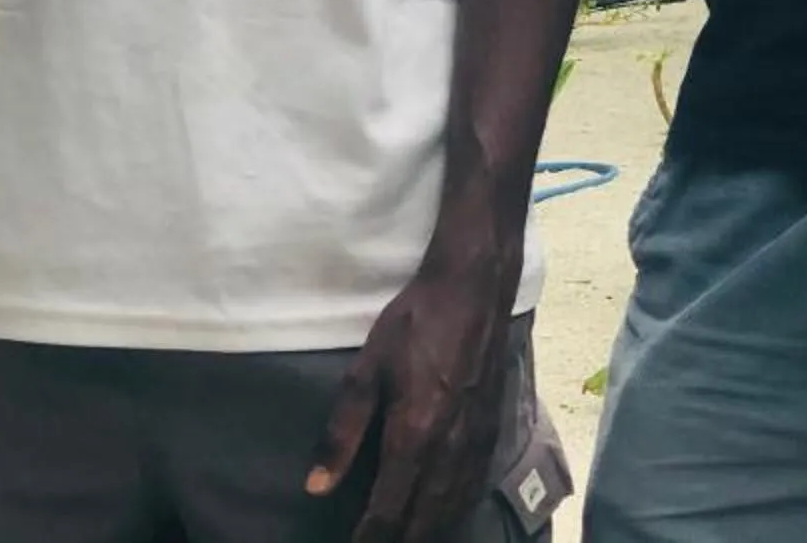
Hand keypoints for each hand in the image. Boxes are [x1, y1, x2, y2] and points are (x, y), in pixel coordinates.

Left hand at [306, 265, 514, 542]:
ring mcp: (475, 443)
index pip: (388, 511)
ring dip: (424, 529)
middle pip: (422, 521)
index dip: (368, 538)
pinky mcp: (491, 431)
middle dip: (396, 538)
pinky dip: (452, 510)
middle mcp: (449, 450)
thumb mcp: (366, 370)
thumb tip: (316, 487)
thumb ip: (341, 433)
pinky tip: (440, 511)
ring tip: (400, 534)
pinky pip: (471, 489)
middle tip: (371, 541)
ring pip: (450, 510)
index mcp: (414, 436)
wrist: (474, 288)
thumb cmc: (414, 322)